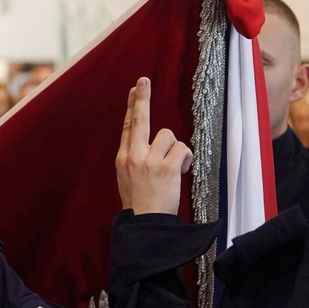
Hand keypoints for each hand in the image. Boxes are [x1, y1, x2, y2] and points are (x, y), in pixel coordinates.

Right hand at [116, 77, 192, 214]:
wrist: (144, 226)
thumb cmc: (140, 205)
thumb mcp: (128, 179)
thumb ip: (135, 159)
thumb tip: (150, 143)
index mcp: (123, 159)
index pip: (128, 127)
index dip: (132, 107)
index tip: (134, 90)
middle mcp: (133, 156)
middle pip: (139, 119)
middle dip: (142, 98)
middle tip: (143, 81)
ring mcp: (149, 161)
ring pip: (168, 136)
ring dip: (176, 149)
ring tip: (174, 167)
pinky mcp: (166, 168)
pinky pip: (182, 149)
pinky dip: (185, 159)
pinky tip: (181, 171)